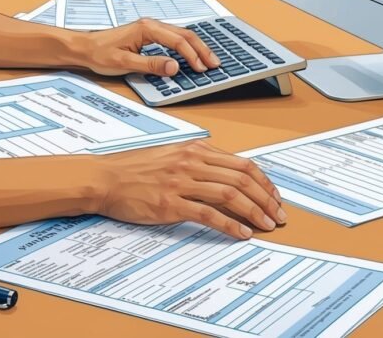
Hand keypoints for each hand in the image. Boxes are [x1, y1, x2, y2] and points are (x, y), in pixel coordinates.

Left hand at [81, 18, 221, 76]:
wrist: (85, 47)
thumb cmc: (100, 53)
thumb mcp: (124, 62)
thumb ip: (150, 65)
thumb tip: (174, 66)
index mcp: (146, 29)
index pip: (178, 41)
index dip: (192, 55)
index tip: (202, 68)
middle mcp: (151, 25)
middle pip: (184, 34)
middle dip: (201, 50)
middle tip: (215, 64)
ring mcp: (151, 29)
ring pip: (181, 35)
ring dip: (196, 48)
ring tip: (208, 61)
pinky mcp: (149, 35)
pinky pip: (173, 39)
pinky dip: (186, 47)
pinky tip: (192, 55)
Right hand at [94, 140, 286, 238]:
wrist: (104, 178)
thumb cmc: (132, 168)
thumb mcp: (170, 155)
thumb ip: (196, 161)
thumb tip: (222, 174)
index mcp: (194, 150)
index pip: (241, 164)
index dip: (263, 182)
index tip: (273, 196)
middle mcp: (191, 162)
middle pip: (242, 179)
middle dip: (266, 199)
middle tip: (278, 215)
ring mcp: (181, 182)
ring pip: (230, 195)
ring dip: (255, 212)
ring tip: (266, 225)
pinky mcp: (171, 203)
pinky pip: (209, 214)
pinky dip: (230, 225)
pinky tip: (241, 233)